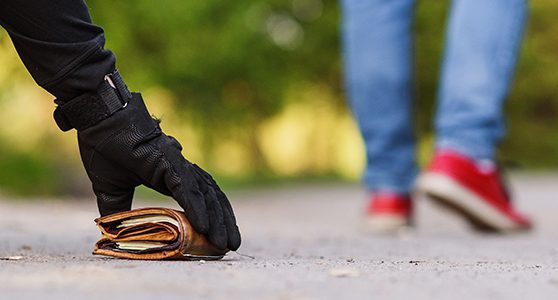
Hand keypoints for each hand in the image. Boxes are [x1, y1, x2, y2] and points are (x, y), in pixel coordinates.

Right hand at [76, 93, 240, 250]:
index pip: (200, 197)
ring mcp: (176, 164)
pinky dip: (197, 208)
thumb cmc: (104, 147)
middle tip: (231, 246)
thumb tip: (112, 230)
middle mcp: (180, 169)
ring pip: (205, 196)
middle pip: (210, 199)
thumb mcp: (111, 188)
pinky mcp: (169, 162)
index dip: (212, 217)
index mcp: (171, 175)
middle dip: (223, 223)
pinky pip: (187, 190)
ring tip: (224, 243)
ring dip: (216, 221)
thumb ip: (117, 209)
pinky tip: (205, 226)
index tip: (218, 237)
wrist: (97, 120)